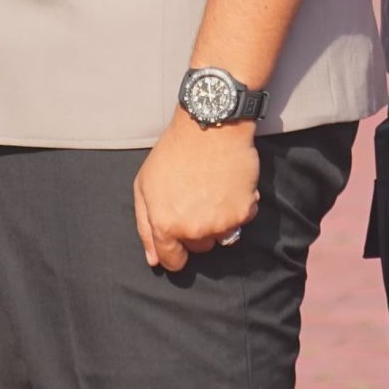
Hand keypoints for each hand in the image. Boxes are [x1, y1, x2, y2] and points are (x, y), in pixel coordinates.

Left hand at [132, 111, 259, 272]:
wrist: (210, 127)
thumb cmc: (174, 153)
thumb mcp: (144, 185)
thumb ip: (146, 227)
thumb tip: (154, 260)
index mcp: (165, 225)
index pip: (172, 261)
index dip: (174, 251)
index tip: (179, 235)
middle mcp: (193, 230)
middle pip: (199, 249)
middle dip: (196, 230)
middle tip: (195, 199)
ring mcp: (220, 223)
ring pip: (221, 237)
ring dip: (218, 221)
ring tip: (212, 190)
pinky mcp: (243, 212)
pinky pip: (241, 221)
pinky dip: (237, 207)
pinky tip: (228, 185)